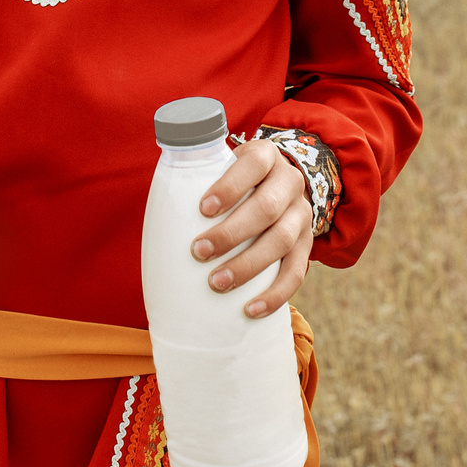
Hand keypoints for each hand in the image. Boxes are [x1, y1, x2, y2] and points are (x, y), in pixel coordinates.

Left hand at [190, 141, 313, 318]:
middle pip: (267, 208)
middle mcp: (289, 183)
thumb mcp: (223, 167)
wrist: (277, 188)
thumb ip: (200, 179)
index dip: (230, 187)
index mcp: (265, 157)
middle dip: (231, 232)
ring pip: (282, 241)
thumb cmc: (234, 181)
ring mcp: (302, 215)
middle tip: (199, 251)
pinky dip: (275, 294)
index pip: (253, 165)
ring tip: (216, 283)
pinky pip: (296, 272)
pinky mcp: (307, 245)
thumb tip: (160, 214)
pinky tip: (251, 309)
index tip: (202, 209)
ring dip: (248, 265)